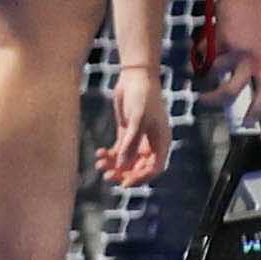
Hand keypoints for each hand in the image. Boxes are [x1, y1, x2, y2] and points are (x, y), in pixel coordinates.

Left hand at [96, 62, 171, 186]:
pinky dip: (109, 154)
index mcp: (161, 142)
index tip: (124, 182)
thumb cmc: (142, 97)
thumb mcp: (137, 121)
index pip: (154, 168)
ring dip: (113, 165)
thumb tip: (123, 167)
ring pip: (126, 160)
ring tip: (99, 164)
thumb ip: (130, 144)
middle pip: (138, 167)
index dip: (141, 178)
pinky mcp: (126, 132)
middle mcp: (150, 143)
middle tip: (107, 176)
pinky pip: (118, 150)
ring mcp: (138, 138)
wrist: (136, 77)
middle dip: (123, 173)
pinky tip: (99, 153)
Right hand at [202, 0, 260, 123]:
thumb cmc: (254, 15)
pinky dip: (199, 50)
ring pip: (212, 70)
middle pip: (232, 90)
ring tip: (202, 56)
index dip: (257, 107)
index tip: (248, 122)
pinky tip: (204, 38)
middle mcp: (252, 57)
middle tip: (203, 99)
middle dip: (214, 99)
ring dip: (203, 66)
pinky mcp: (219, 40)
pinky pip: (203, 53)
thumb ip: (252, 60)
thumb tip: (234, 80)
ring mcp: (235, 49)